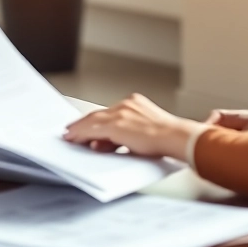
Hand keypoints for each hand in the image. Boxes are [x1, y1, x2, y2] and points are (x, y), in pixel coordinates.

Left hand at [63, 93, 206, 160]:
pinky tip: (73, 138)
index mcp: (136, 103)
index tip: (89, 126)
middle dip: (85, 124)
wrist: (177, 137)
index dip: (97, 120)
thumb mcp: (145, 133)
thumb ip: (126, 135)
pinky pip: (91, 129)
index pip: (111, 112)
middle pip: (99, 115)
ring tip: (70, 136)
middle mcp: (126, 104)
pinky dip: (80, 134)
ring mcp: (120, 113)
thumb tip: (109, 143)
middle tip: (72, 130)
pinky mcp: (115, 124)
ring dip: (79, 129)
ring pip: (92, 120)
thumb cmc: (169, 139)